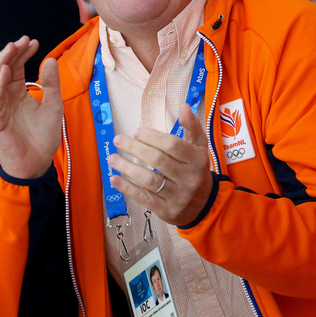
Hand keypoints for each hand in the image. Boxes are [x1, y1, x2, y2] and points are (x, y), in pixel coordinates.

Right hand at [0, 36, 62, 179]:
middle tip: (22, 40)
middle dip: (10, 53)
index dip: (22, 53)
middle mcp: (2, 98)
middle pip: (0, 69)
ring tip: (11, 49)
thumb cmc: (42, 138)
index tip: (34, 42)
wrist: (37, 164)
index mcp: (15, 92)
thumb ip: (51, 84)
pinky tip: (5, 71)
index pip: (14, 67)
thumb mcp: (53, 106)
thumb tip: (50, 59)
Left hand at [108, 103, 212, 225]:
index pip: (173, 145)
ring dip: (127, 167)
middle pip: (158, 161)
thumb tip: (183, 106)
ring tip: (112, 158)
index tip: (137, 131)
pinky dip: (127, 188)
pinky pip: (144, 198)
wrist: (204, 204)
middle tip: (118, 140)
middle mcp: (189, 178)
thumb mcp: (198, 147)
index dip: (153, 137)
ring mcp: (178, 196)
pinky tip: (114, 178)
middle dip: (135, 148)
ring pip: (149, 180)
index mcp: (198, 159)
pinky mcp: (167, 210)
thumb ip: (192, 127)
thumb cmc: (195, 169)